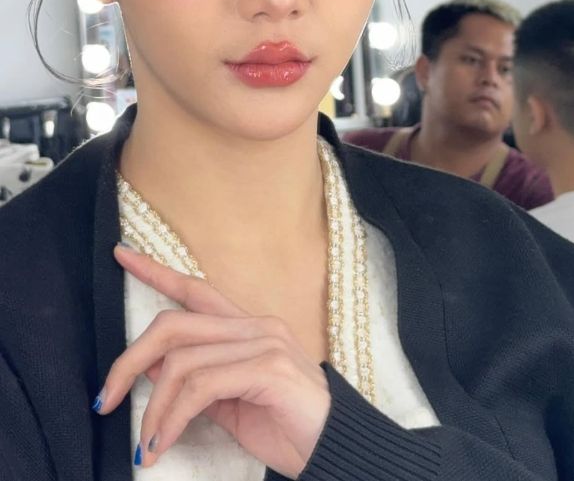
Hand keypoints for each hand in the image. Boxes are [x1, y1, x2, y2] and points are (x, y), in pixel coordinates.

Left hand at [96, 245, 330, 477]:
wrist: (334, 449)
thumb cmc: (285, 426)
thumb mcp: (230, 402)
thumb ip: (196, 380)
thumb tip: (149, 369)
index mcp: (247, 327)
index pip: (195, 289)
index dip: (156, 272)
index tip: (122, 255)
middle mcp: (255, 325)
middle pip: (175, 324)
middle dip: (131, 359)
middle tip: (106, 397)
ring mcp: (263, 342)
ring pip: (182, 361)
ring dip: (154, 408)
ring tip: (146, 443)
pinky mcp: (268, 368)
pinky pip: (202, 386)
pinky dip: (174, 417)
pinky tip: (164, 442)